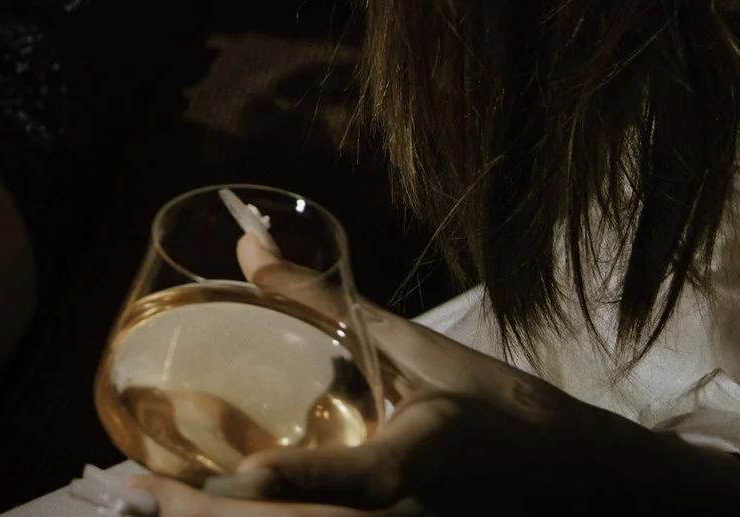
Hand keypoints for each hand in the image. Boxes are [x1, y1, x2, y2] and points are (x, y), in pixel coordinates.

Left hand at [123, 232, 739, 516]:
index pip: (334, 483)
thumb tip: (251, 249)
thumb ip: (331, 307)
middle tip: (136, 497)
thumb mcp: (429, 356)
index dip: (276, 483)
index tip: (226, 473)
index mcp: (412, 467)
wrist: (604, 500)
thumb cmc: (516, 421)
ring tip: (160, 510)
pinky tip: (228, 512)